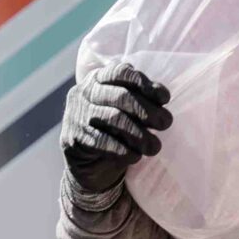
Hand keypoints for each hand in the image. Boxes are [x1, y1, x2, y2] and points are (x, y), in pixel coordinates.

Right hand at [61, 64, 171, 193]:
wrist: (89, 167)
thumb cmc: (114, 133)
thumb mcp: (129, 114)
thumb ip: (142, 100)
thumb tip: (162, 95)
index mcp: (98, 79)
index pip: (121, 72)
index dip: (145, 83)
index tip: (166, 98)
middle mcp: (84, 92)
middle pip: (121, 96)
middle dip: (148, 110)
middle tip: (166, 124)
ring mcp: (76, 114)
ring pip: (114, 118)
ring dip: (139, 134)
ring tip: (155, 147)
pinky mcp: (73, 138)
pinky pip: (102, 142)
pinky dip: (123, 150)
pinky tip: (135, 156)